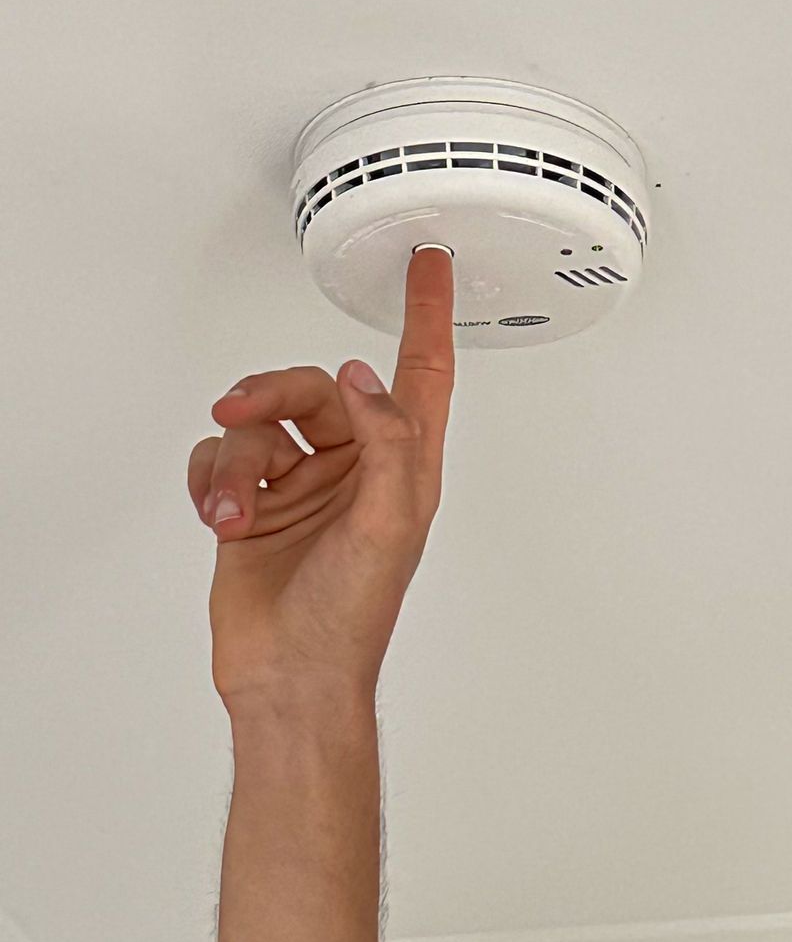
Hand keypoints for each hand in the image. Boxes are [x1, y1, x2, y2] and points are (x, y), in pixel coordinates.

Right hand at [190, 246, 455, 710]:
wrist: (290, 674)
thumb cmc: (350, 617)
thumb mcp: (388, 524)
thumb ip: (386, 442)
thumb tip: (361, 378)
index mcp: (404, 470)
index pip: (422, 376)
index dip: (426, 318)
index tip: (429, 267)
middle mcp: (355, 471)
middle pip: (310, 387)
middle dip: (269, 396)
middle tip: (242, 412)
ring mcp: (302, 487)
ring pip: (257, 423)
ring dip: (235, 458)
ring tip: (233, 505)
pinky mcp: (254, 504)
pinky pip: (220, 456)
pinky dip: (212, 480)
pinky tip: (220, 515)